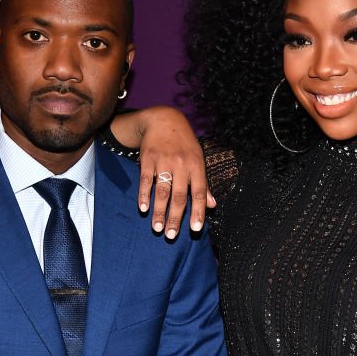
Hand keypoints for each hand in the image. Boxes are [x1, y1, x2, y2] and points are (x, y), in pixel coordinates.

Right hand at [110, 107, 213, 235]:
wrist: (165, 120)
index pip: (200, 192)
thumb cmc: (185, 145)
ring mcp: (164, 161)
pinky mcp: (148, 158)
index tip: (195, 229)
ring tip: (157, 228)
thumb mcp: (198, 160)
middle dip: (175, 217)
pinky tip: (143, 208)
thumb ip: (204, 184)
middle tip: (171, 236)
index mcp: (197, 166)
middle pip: (180, 195)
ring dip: (159, 211)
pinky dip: (144, 195)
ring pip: (162, 190)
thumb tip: (213, 205)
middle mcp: (182, 164)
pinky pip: (145, 180)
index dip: (198, 211)